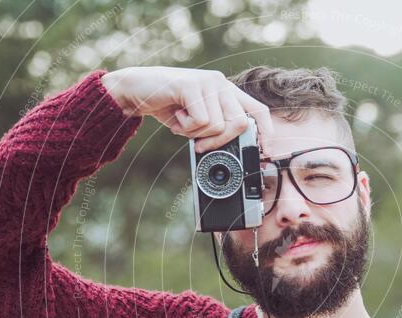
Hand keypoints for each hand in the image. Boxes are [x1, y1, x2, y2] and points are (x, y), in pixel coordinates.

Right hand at [101, 66, 273, 152]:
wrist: (135, 89)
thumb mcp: (197, 120)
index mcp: (226, 91)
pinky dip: (185, 127)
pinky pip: (200, 121)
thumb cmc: (168, 106)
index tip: (265, 152)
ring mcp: (207, 82)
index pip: (258, 110)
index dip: (266, 132)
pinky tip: (175, 115)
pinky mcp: (191, 85)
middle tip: (199, 144)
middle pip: (240, 123)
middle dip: (221, 141)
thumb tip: (233, 151)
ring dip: (196, 133)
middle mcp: (220, 83)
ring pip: (218, 126)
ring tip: (182, 121)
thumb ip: (216, 130)